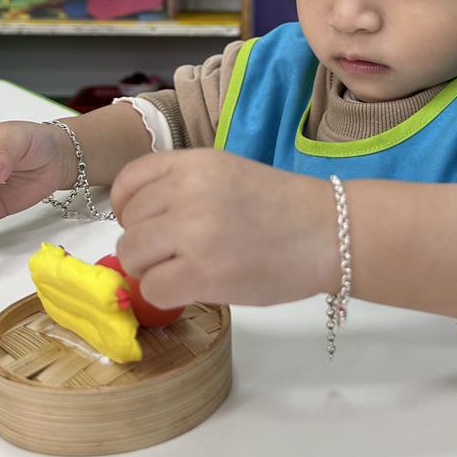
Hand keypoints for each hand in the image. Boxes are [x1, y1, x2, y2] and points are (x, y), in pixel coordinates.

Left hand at [111, 149, 338, 307]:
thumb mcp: (229, 173)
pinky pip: (152, 288)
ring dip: (151, 269)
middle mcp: (187, 191)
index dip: (127, 207)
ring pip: (133, 256)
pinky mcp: (201, 273)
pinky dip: (166, 293)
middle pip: (129, 225)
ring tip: (183, 270)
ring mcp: (192, 232)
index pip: (129, 182)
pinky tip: (193, 287)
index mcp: (194, 163)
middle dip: (145, 244)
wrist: (329, 232)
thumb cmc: (284, 208)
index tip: (144, 223)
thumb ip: (183, 187)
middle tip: (176, 254)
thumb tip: (140, 223)